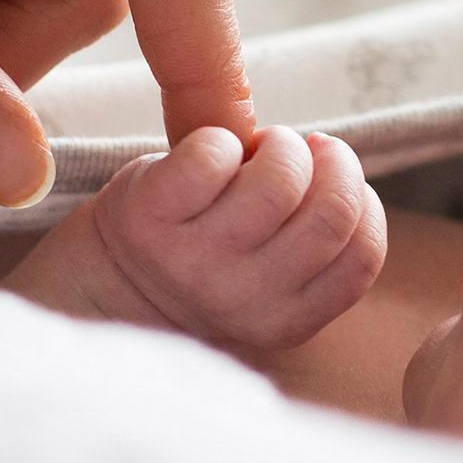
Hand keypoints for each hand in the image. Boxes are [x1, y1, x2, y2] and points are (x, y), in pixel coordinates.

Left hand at [89, 126, 386, 349]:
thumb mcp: (268, 284)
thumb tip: (340, 166)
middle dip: (331, 161)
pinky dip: (218, 140)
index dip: (362, 199)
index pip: (363, 252)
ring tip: (256, 150)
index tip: (333, 179)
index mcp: (287, 321)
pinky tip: (208, 153)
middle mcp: (243, 302)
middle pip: (333, 211)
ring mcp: (195, 263)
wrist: (99, 295)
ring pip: (280, 178)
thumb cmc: (201, 271)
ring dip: (278, 144)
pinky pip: (213, 154)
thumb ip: (311, 247)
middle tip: (302, 151)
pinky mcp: (147, 219)